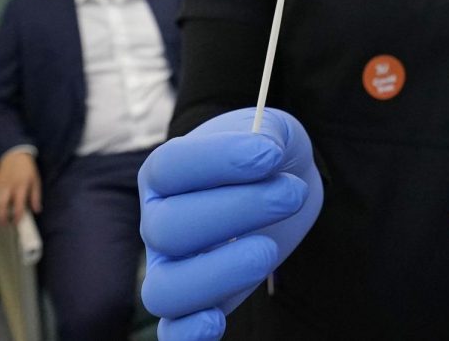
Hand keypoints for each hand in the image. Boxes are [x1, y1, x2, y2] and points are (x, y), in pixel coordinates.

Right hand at [0, 150, 40, 226]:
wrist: (14, 156)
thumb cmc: (27, 170)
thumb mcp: (35, 181)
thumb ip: (36, 196)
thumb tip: (37, 211)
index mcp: (21, 186)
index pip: (17, 204)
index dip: (17, 216)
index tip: (17, 223)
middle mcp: (8, 187)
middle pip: (1, 206)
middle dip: (1, 218)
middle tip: (5, 225)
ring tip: (0, 220)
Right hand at [138, 108, 322, 340]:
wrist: (285, 183)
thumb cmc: (269, 154)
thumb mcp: (272, 129)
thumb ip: (266, 133)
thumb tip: (263, 152)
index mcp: (166, 172)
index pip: (170, 168)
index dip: (219, 160)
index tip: (270, 155)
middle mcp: (158, 220)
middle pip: (170, 229)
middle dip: (238, 211)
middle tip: (290, 194)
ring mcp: (172, 266)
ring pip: (165, 289)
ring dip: (219, 274)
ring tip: (269, 250)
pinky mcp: (198, 303)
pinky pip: (174, 331)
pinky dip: (189, 333)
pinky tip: (218, 320)